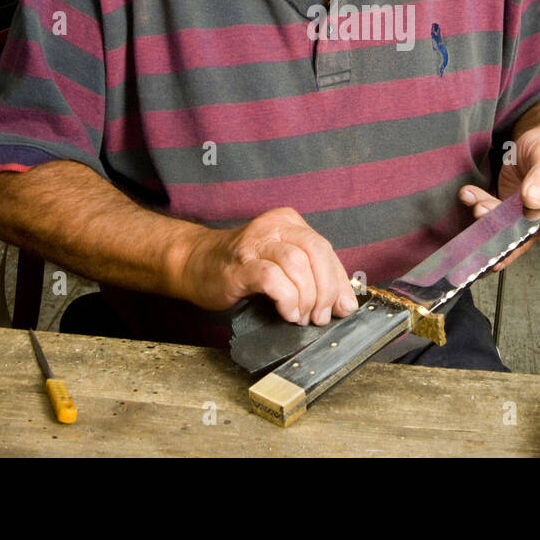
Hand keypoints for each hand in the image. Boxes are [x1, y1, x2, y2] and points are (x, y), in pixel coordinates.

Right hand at [180, 207, 357, 325]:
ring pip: (297, 264)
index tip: (343, 307)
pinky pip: (272, 278)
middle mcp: (273, 227)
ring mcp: (254, 244)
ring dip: (306, 297)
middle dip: (326, 289)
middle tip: (321, 316)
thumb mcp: (281, 263)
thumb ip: (312, 276)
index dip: (338, 281)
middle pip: (316, 252)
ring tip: (301, 316)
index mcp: (288, 223)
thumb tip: (345, 303)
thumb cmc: (241, 267)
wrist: (194, 264)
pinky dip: (286, 298)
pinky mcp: (239, 265)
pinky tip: (286, 312)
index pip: (325, 249)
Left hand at [458, 126, 539, 271]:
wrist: (530, 144)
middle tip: (491, 213)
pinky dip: (479, 206)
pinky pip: (495, 218)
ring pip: (514, 229)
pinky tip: (468, 195)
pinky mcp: (511, 215)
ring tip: (477, 204)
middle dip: (513, 228)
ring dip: (492, 220)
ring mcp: (533, 217)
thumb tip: (534, 200)